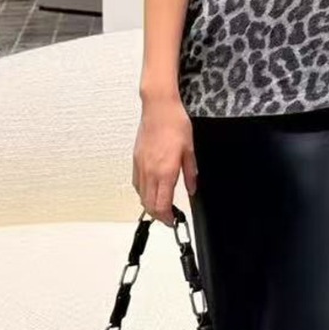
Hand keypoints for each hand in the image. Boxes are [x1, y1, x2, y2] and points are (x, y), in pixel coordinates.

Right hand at [133, 93, 197, 227]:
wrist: (159, 108)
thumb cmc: (175, 124)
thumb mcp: (189, 150)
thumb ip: (190, 173)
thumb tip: (192, 189)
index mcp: (165, 171)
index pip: (162, 205)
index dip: (167, 218)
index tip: (173, 221)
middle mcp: (150, 172)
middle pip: (149, 205)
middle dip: (158, 216)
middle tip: (169, 217)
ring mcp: (141, 166)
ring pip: (141, 196)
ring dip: (150, 205)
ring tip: (161, 206)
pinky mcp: (136, 160)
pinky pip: (137, 184)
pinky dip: (143, 193)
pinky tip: (151, 190)